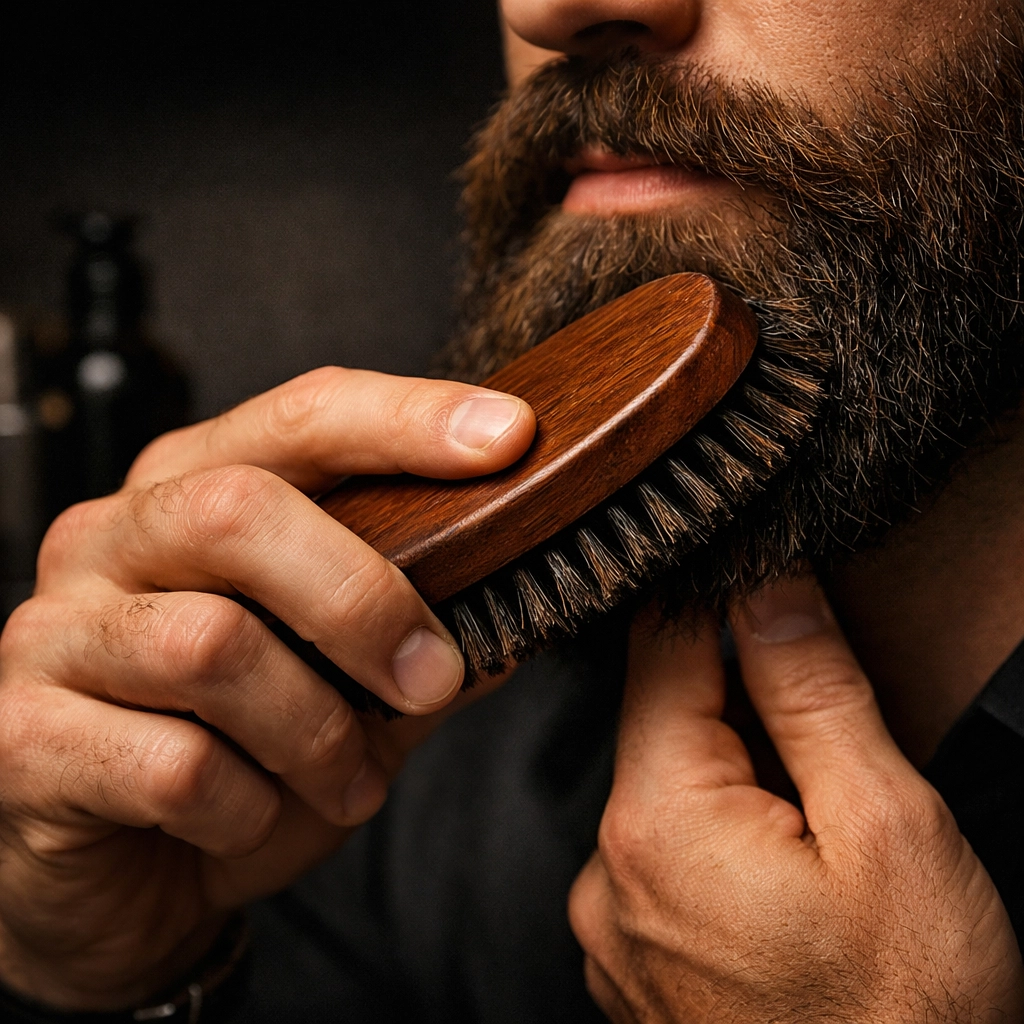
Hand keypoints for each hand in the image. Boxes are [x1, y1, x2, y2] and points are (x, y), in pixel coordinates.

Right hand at [0, 366, 532, 1009]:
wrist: (125, 877)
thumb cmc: (239, 752)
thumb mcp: (350, 682)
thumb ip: (422, 630)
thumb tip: (525, 587)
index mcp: (195, 492)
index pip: (300, 417)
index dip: (406, 419)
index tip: (506, 438)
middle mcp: (112, 539)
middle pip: (240, 512)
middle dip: (362, 600)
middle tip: (430, 677)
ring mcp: (56, 634)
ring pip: (212, 647)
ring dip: (316, 732)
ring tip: (350, 779)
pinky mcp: (24, 739)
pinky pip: (172, 765)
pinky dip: (250, 806)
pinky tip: (257, 816)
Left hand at [569, 576, 1023, 1022]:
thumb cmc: (907, 1016)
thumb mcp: (886, 827)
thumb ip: (813, 693)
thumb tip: (766, 590)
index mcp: (657, 822)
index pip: (660, 656)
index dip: (714, 607)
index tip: (757, 581)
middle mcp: (607, 873)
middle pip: (660, 725)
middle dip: (735, 703)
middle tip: (820, 726)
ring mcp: (613, 927)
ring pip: (664, 792)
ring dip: (730, 777)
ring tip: (813, 825)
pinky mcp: (634, 965)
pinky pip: (661, 860)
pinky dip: (713, 839)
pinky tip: (779, 880)